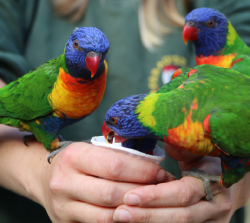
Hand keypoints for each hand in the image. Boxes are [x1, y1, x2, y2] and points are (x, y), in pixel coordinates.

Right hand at [36, 142, 173, 222]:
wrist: (46, 178)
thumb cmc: (77, 161)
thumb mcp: (93, 150)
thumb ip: (117, 156)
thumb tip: (153, 166)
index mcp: (74, 156)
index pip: (115, 166)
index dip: (142, 171)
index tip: (161, 173)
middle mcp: (64, 182)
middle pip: (112, 193)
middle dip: (143, 192)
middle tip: (161, 189)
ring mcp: (63, 207)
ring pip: (107, 216)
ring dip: (134, 210)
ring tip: (150, 202)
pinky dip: (120, 220)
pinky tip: (133, 212)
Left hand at [113, 144, 249, 222]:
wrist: (225, 177)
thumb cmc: (206, 157)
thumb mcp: (195, 148)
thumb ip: (178, 148)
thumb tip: (155, 144)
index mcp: (214, 182)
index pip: (182, 194)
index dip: (155, 196)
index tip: (129, 196)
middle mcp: (215, 206)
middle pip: (180, 216)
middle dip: (148, 216)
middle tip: (121, 213)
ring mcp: (212, 221)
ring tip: (124, 218)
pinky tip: (139, 221)